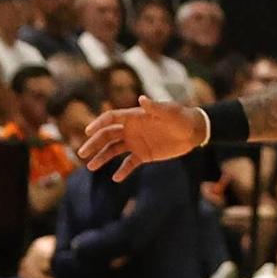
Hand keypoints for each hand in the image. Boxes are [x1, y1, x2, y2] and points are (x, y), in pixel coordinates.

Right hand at [79, 95, 206, 178]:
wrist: (193, 131)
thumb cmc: (181, 117)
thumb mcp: (169, 112)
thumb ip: (155, 107)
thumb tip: (142, 99)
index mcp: (135, 117)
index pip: (112, 118)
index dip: (99, 123)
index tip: (88, 131)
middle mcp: (132, 129)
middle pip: (107, 135)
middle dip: (94, 143)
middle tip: (82, 153)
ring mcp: (136, 142)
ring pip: (113, 150)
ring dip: (102, 157)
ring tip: (91, 167)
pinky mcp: (143, 155)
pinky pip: (129, 164)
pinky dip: (122, 170)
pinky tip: (116, 178)